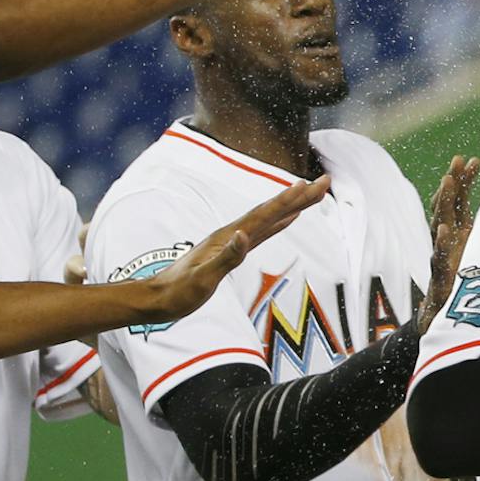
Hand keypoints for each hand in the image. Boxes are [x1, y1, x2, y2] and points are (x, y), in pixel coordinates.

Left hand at [132, 175, 329, 323]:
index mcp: (229, 237)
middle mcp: (232, 234)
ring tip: (310, 193)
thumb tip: (244, 235)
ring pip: (269, 218)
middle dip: (298, 196)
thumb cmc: (177, 293)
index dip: (289, 199)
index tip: (311, 184)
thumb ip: (224, 258)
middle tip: (324, 181)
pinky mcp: (231, 251)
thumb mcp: (201, 280)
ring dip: (290, 205)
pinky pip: (262, 232)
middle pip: (271, 210)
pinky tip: (285, 220)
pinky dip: (278, 223)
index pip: (265, 214)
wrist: (155, 298)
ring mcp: (232, 241)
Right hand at [421, 155, 479, 325]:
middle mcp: (448, 241)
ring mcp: (442, 257)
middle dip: (453, 183)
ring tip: (448, 182)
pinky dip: (440, 245)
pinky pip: (438, 259)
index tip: (473, 160)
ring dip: (444, 203)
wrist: (451, 323)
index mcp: (458, 232)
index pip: (459, 200)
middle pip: (447, 205)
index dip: (464, 180)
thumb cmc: (468, 284)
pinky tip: (444, 230)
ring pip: (439, 225)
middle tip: (457, 162)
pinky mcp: (440, 279)